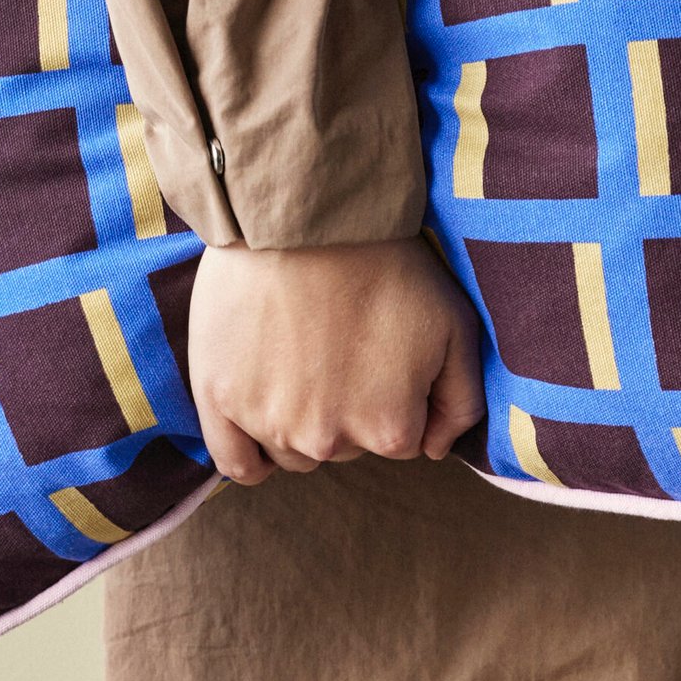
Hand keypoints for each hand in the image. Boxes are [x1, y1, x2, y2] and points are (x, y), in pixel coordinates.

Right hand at [187, 234, 485, 485]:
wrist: (306, 216)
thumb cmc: (385, 265)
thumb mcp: (456, 326)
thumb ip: (461, 403)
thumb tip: (433, 449)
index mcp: (388, 429)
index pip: (397, 437)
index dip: (391, 393)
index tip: (378, 350)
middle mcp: (327, 441)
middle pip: (343, 445)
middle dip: (346, 405)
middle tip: (337, 342)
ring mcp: (268, 424)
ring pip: (292, 451)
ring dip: (300, 420)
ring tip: (299, 354)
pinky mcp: (219, 401)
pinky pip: (237, 464)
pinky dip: (251, 453)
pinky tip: (263, 418)